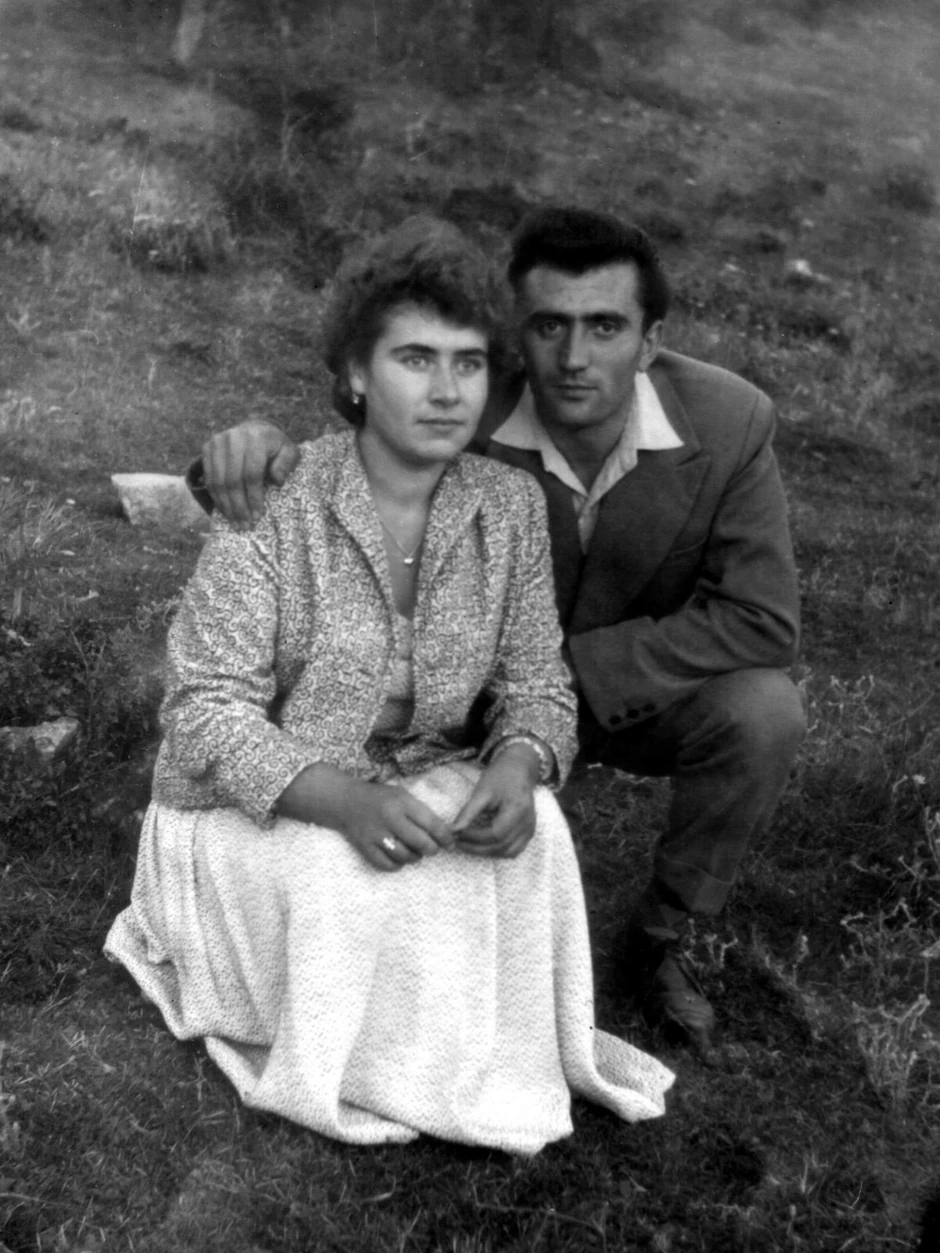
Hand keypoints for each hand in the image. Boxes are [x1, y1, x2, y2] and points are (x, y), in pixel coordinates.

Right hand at [201, 420, 299, 529]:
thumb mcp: (289, 452)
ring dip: (226, 506)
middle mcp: (233, 437)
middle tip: (244, 525)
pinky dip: (217, 497)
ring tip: (235, 523)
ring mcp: (217, 442)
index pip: (251, 473)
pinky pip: (209, 478)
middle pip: (232, 479)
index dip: (253, 497)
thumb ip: (286, 464)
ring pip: (218, 481)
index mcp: (256, 437)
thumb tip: (277, 480)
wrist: (255, 428)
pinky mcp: (207, 448)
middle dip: (238, 506)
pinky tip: (225, 511)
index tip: (256, 516)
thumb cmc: (275, 446)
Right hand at [339, 780, 455, 871]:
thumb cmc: (380, 798)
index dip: (445, 837)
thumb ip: (421, 812)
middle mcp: (390, 818)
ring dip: (415, 858)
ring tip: (415, 852)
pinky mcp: (365, 847)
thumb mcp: (402, 795)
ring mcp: (376, 834)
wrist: (346, 801)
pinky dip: (397, 865)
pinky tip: (399, 858)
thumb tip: (444, 833)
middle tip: (433, 849)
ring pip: (405, 856)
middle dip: (432, 849)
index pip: (431, 823)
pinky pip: (387, 865)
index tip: (450, 843)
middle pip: (421, 843)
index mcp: (402, 803)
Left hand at [452, 746, 539, 859]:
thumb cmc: (500, 776)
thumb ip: (469, 812)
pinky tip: (483, 845)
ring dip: (487, 852)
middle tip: (457, 842)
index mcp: (517, 810)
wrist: (519, 769)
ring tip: (468, 844)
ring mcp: (530, 829)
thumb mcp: (482, 791)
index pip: (495, 834)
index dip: (474, 838)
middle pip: (501, 846)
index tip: (457, 834)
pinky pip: (514, 850)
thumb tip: (453, 830)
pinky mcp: (529, 832)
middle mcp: (527, 823)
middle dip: (477, 847)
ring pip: (508, 852)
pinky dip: (498, 851)